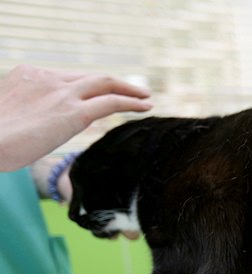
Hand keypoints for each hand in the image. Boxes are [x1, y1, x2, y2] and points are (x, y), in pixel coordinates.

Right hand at [0, 64, 151, 171]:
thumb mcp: (10, 117)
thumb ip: (28, 115)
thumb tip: (33, 129)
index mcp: (28, 75)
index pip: (67, 78)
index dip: (88, 86)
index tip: (102, 94)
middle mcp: (47, 78)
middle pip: (88, 77)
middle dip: (113, 83)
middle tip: (133, 91)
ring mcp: (62, 94)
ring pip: (105, 83)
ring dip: (129, 90)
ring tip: (145, 98)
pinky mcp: (74, 112)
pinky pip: (111, 102)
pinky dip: (131, 102)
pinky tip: (146, 106)